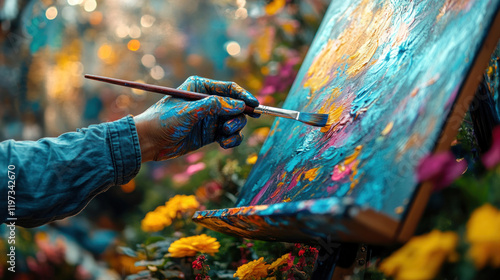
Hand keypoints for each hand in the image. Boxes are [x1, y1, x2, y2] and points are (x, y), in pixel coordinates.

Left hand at [133, 76, 259, 161]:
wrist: (149, 142)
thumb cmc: (164, 121)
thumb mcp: (189, 111)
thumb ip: (214, 106)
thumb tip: (238, 106)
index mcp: (201, 88)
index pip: (229, 88)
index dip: (244, 96)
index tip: (255, 106)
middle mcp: (208, 101)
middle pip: (236, 106)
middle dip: (238, 116)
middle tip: (229, 126)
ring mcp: (210, 118)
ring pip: (235, 121)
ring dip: (235, 129)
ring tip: (224, 136)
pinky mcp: (210, 134)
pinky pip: (230, 135)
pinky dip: (232, 140)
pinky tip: (224, 143)